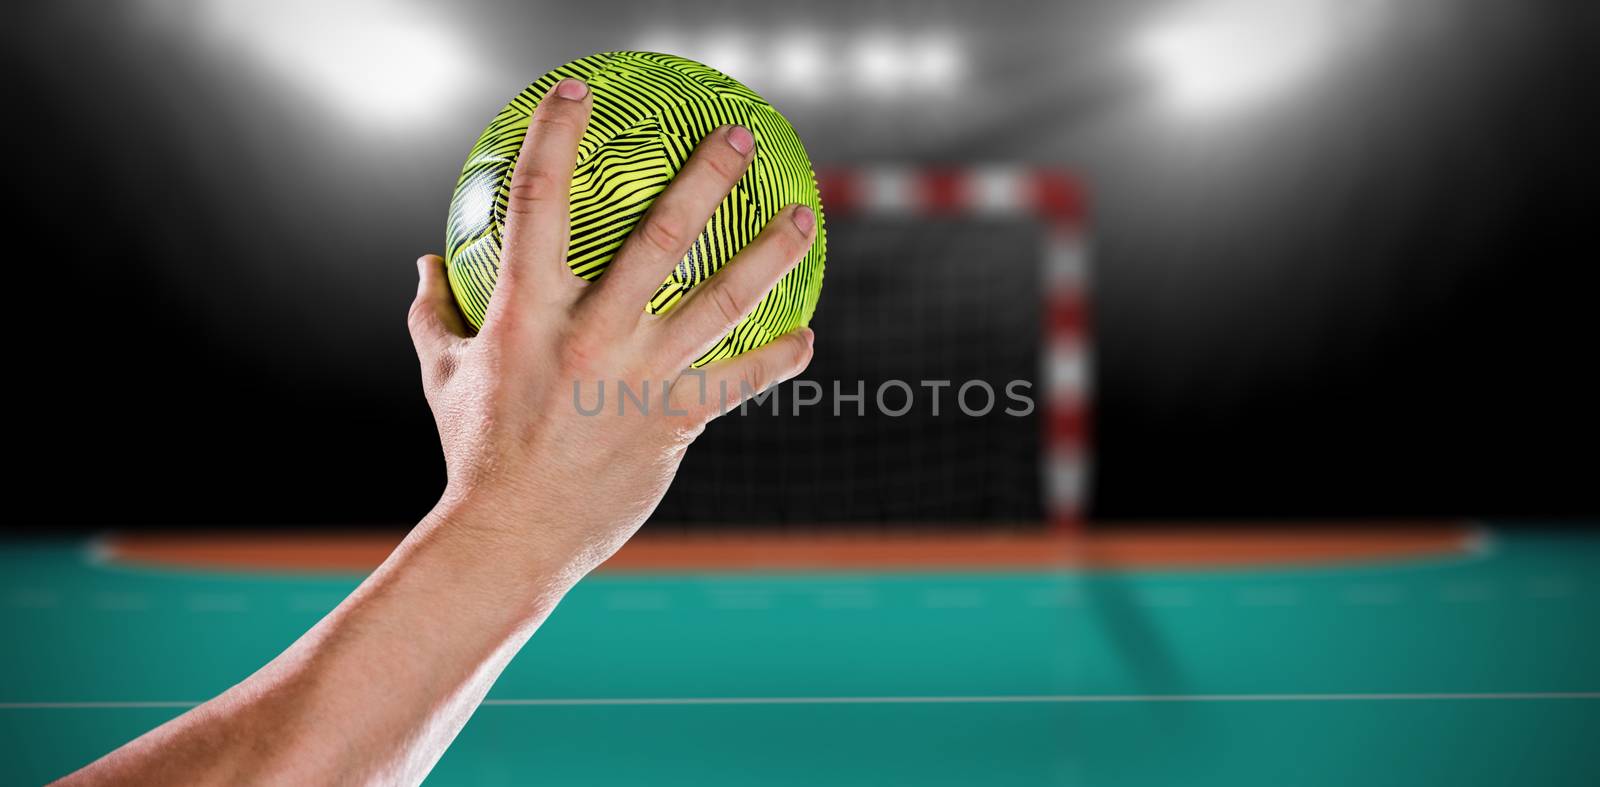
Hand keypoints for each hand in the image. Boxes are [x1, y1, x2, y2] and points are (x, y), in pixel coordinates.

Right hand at [408, 78, 816, 580]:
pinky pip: (737, 381)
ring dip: (770, 254)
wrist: (511, 535)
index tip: (578, 90)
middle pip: (661, 238)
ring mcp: (640, 377)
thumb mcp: (444, 372)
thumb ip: (436, 311)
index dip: (556, 138)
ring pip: (720, 301)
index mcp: (526, 313)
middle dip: (705, 177)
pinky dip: (775, 359)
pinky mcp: (674, 419)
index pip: (537, 203)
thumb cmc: (475, 450)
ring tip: (804, 215)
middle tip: (740, 136)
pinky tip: (805, 339)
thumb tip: (422, 262)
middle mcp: (592, 335)